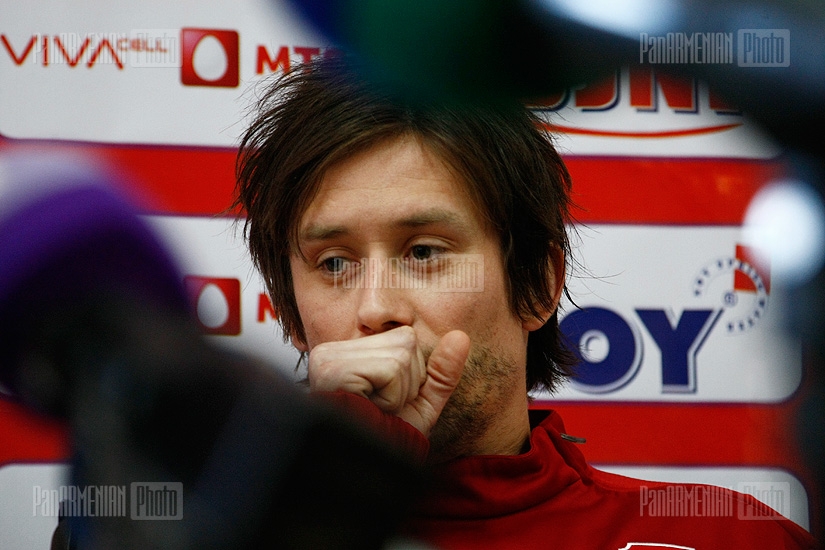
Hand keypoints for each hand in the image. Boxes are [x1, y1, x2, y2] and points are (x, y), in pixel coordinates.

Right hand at [307, 326, 469, 435]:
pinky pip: (391, 370)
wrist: (362, 474)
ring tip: (373, 411)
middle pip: (405, 342)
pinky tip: (367, 411)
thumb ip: (441, 372)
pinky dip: (392, 398)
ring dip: (399, 393)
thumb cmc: (386, 440)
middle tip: (380, 409)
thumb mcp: (421, 404)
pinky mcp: (333, 370)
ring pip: (401, 356)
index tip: (386, 402)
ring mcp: (329, 358)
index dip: (410, 376)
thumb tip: (461, 336)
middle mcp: (332, 350)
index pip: (405, 337)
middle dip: (406, 383)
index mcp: (347, 353)